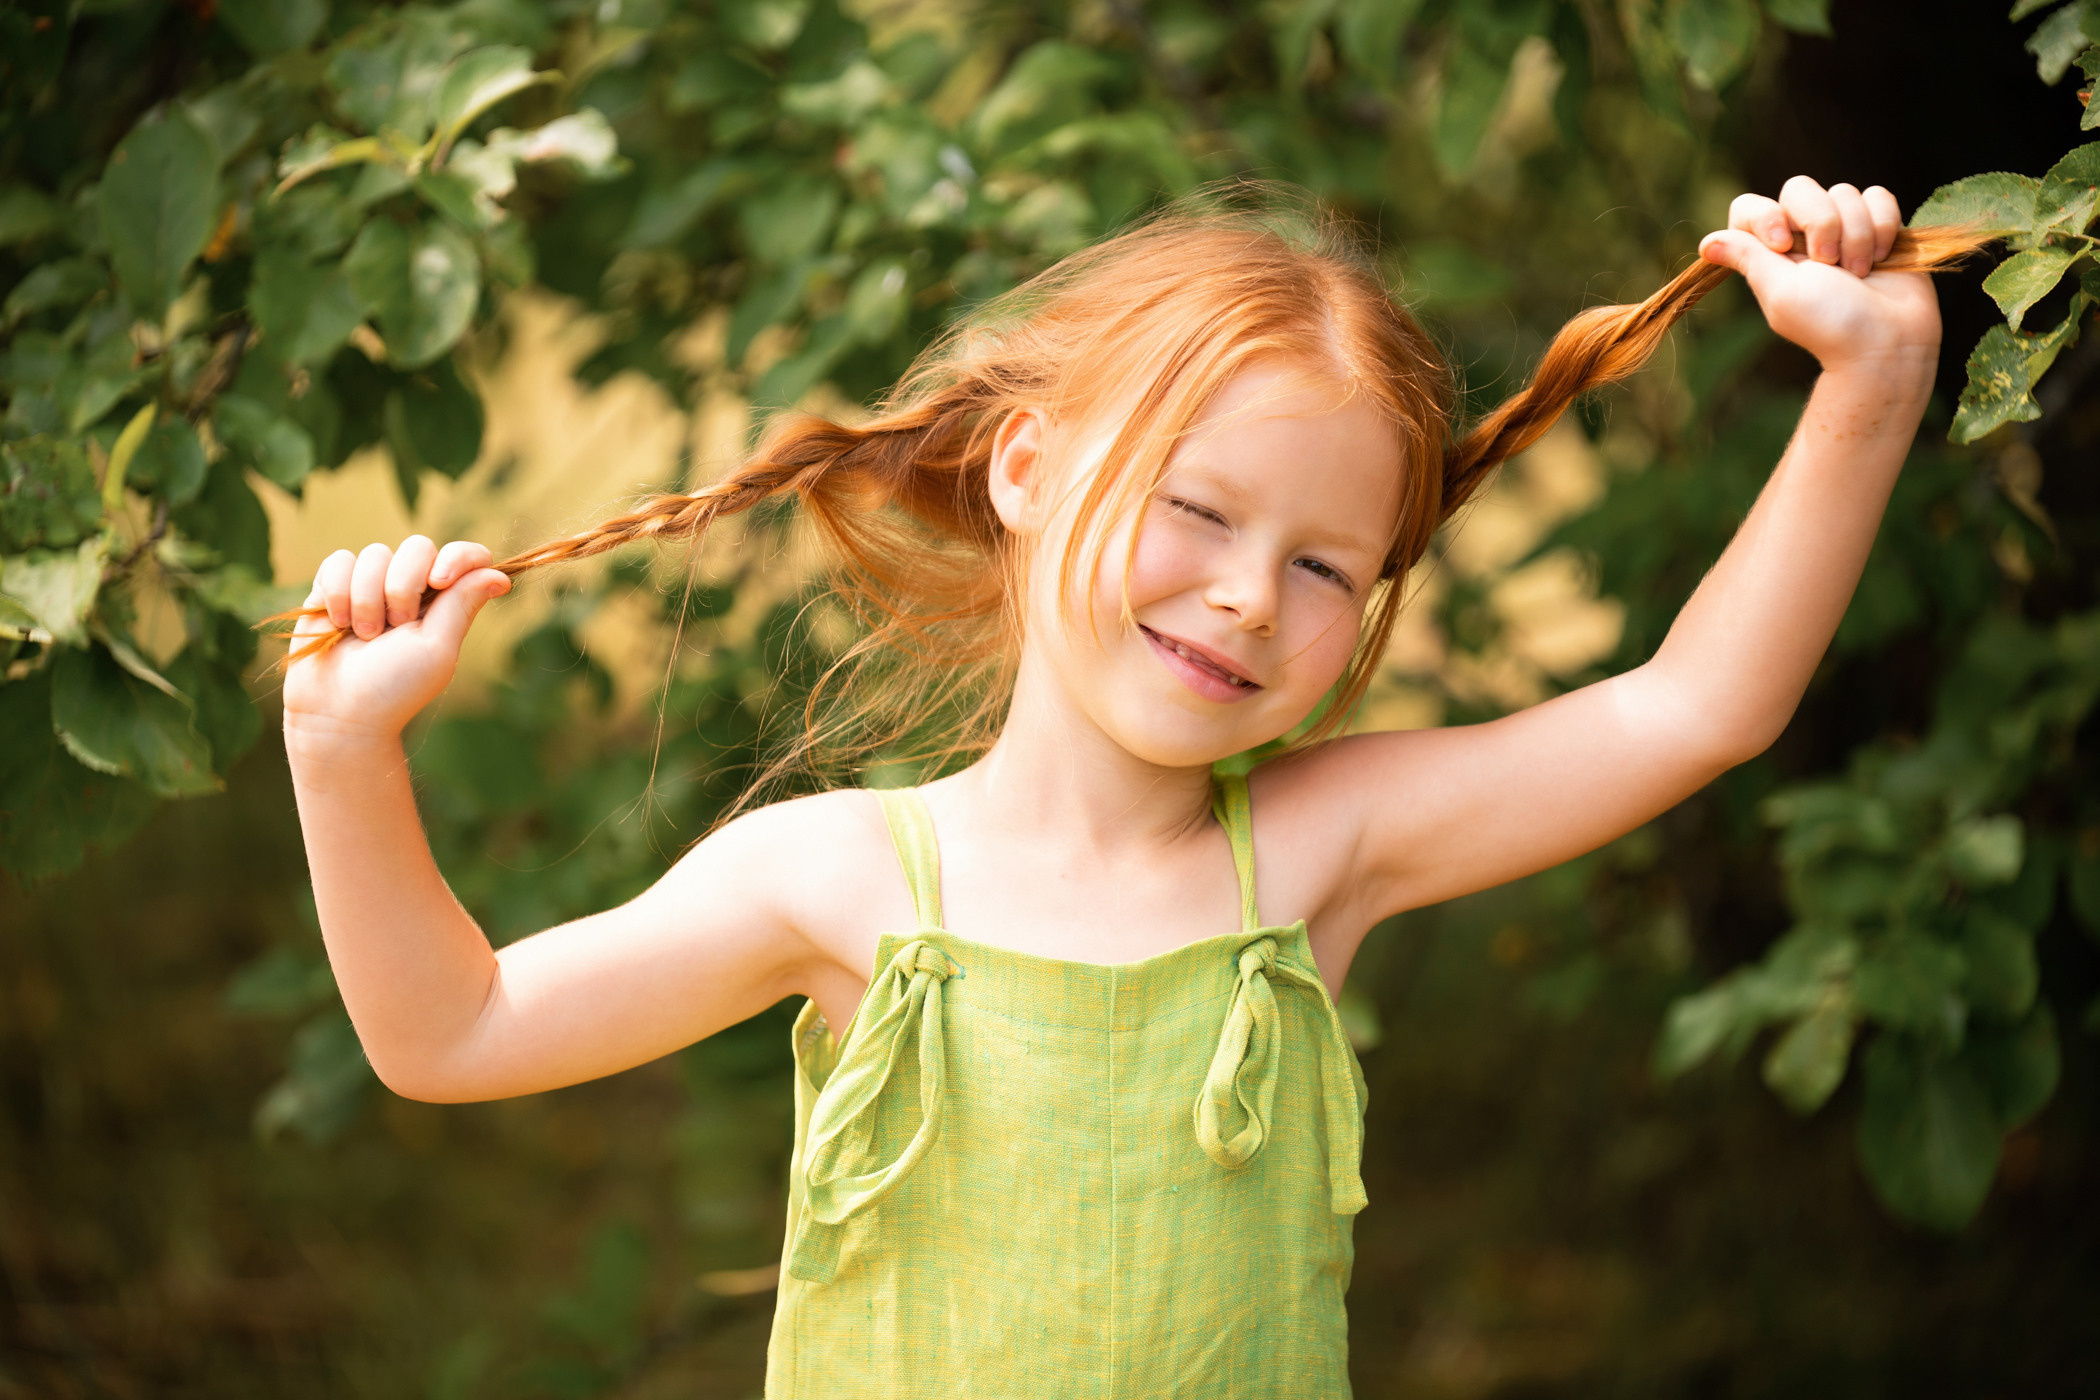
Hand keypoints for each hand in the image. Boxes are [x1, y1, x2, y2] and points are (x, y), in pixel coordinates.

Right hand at [282, 535, 511, 749]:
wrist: (336, 710)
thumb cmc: (393, 687)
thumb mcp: (437, 648)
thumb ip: (461, 605)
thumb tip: (501, 576)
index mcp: (444, 603)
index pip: (465, 556)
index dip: (457, 557)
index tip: (440, 581)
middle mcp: (411, 588)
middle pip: (417, 546)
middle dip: (402, 585)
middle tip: (396, 626)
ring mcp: (371, 584)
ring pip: (374, 554)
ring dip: (367, 598)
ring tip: (364, 635)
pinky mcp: (334, 585)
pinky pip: (339, 561)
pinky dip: (338, 591)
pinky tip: (338, 622)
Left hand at [1698, 176, 1939, 378]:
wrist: (1888, 340)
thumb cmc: (1829, 322)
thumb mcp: (1780, 292)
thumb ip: (1748, 258)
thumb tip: (1707, 243)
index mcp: (1769, 252)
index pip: (1749, 207)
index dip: (1765, 216)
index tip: (1783, 246)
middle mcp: (1802, 235)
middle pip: (1799, 188)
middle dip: (1822, 223)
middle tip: (1829, 265)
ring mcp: (1841, 228)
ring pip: (1844, 192)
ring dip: (1856, 235)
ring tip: (1859, 273)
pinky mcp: (1878, 225)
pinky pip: (1877, 196)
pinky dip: (1883, 225)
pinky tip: (1881, 257)